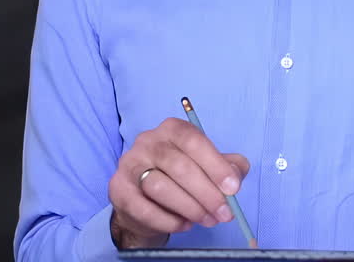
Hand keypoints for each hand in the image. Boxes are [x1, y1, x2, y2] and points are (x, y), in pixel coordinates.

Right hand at [107, 117, 249, 248]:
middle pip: (178, 166)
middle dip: (206, 193)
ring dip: (189, 208)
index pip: (194, 141)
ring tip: (206, 220)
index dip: (216, 165)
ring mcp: (129, 164)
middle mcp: (147, 141)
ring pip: (159, 187)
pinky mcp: (118, 189)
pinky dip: (168, 220)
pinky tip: (183, 225)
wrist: (145, 202)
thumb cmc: (183, 178)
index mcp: (173, 129)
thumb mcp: (210, 166)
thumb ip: (229, 166)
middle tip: (224, 213)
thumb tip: (236, 178)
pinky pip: (143, 208)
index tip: (233, 189)